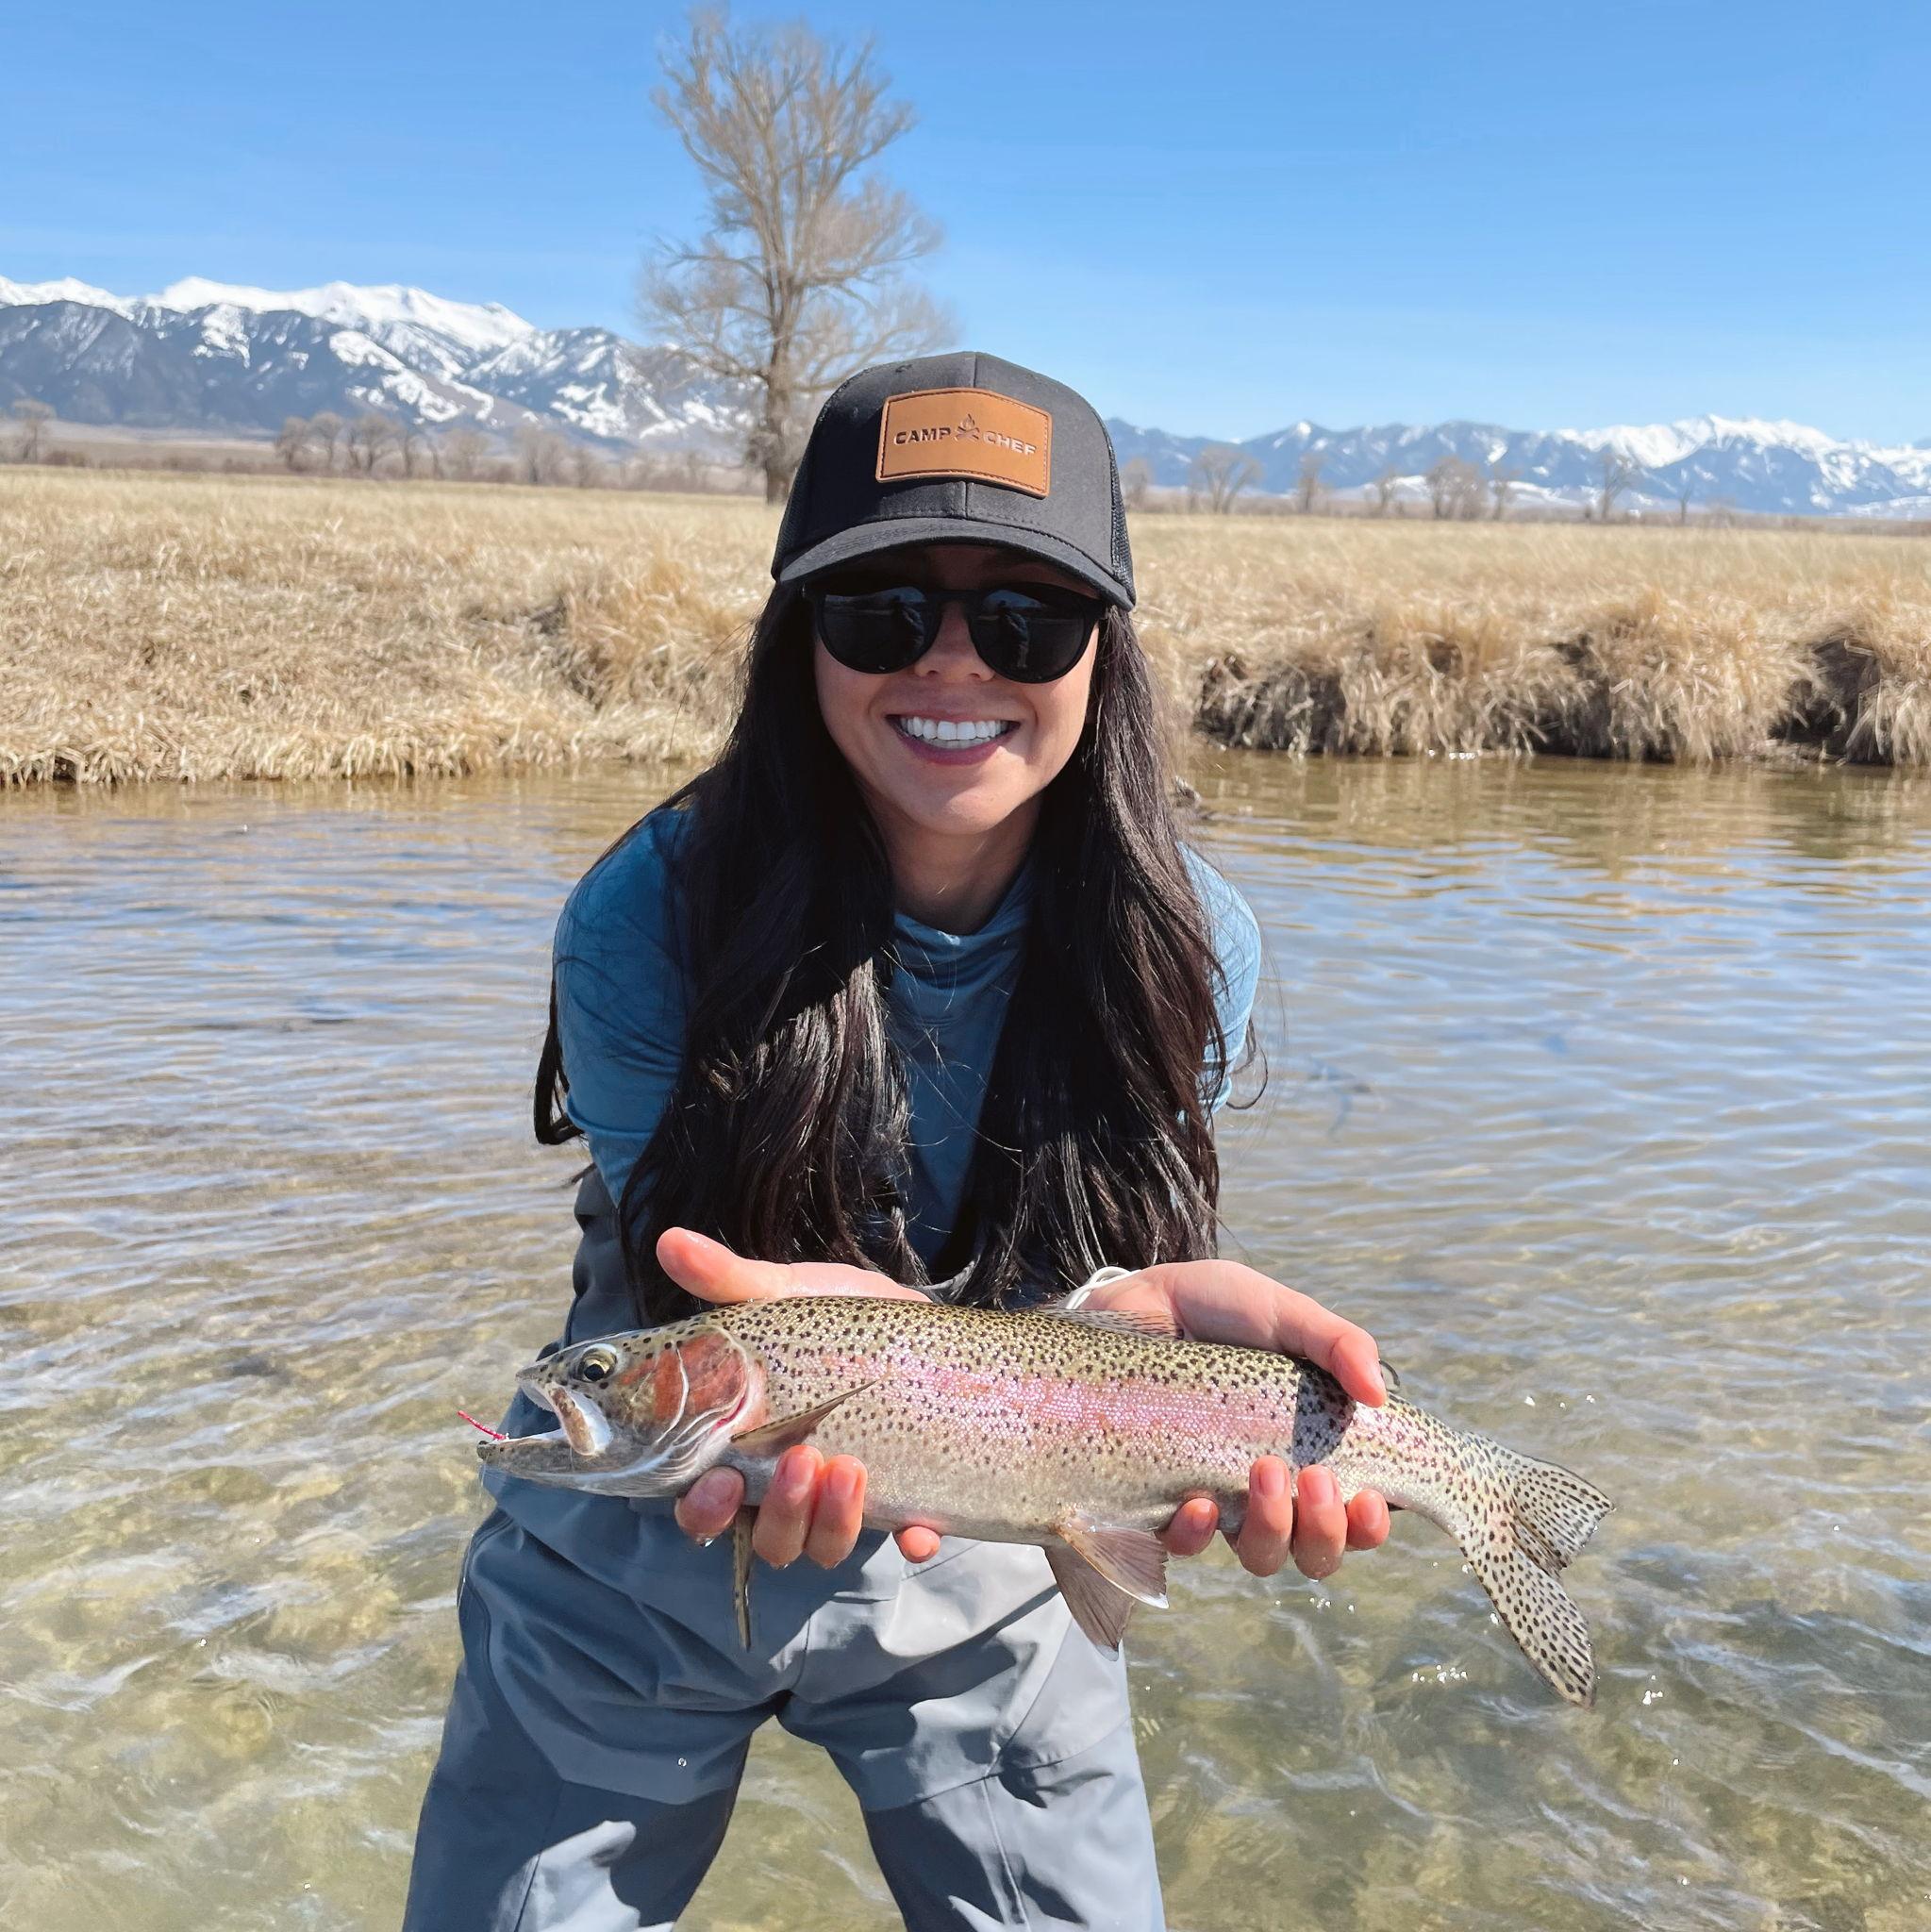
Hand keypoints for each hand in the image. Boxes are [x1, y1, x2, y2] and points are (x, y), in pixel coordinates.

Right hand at [654, 1228, 944, 1567]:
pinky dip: (911, 1542)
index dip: (703, 1508)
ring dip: (830, 1521)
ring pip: (822, 1546)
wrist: (919, 1324)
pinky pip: (906, 1544)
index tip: (717, 1480)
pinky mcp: (907, 1501)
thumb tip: (671, 1241)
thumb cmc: (838, 1317)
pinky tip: (918, 1531)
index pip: (705, 1503)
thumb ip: (730, 1279)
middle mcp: (788, 1488)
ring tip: (848, 1467)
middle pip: (766, 1537)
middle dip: (778, 1513)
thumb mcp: (788, 1295)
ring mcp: (846, 1501)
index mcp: (746, 1448)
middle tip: (798, 1461)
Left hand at [1085, 1260, 1392, 1579]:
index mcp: (1313, 1449)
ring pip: (1258, 1555)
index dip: (1369, 1526)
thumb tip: (1379, 1393)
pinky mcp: (1163, 1496)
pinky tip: (1199, 1503)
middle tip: (1315, 1478)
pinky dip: (1197, 1533)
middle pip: (1314, 1552)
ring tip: (1262, 1470)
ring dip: (1271, 1529)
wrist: (1141, 1298)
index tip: (1370, 1500)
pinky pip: (1184, 1543)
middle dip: (1324, 1531)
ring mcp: (1219, 1495)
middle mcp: (1272, 1486)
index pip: (1357, 1515)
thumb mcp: (1285, 1314)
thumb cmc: (1222, 1308)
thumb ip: (1337, 1343)